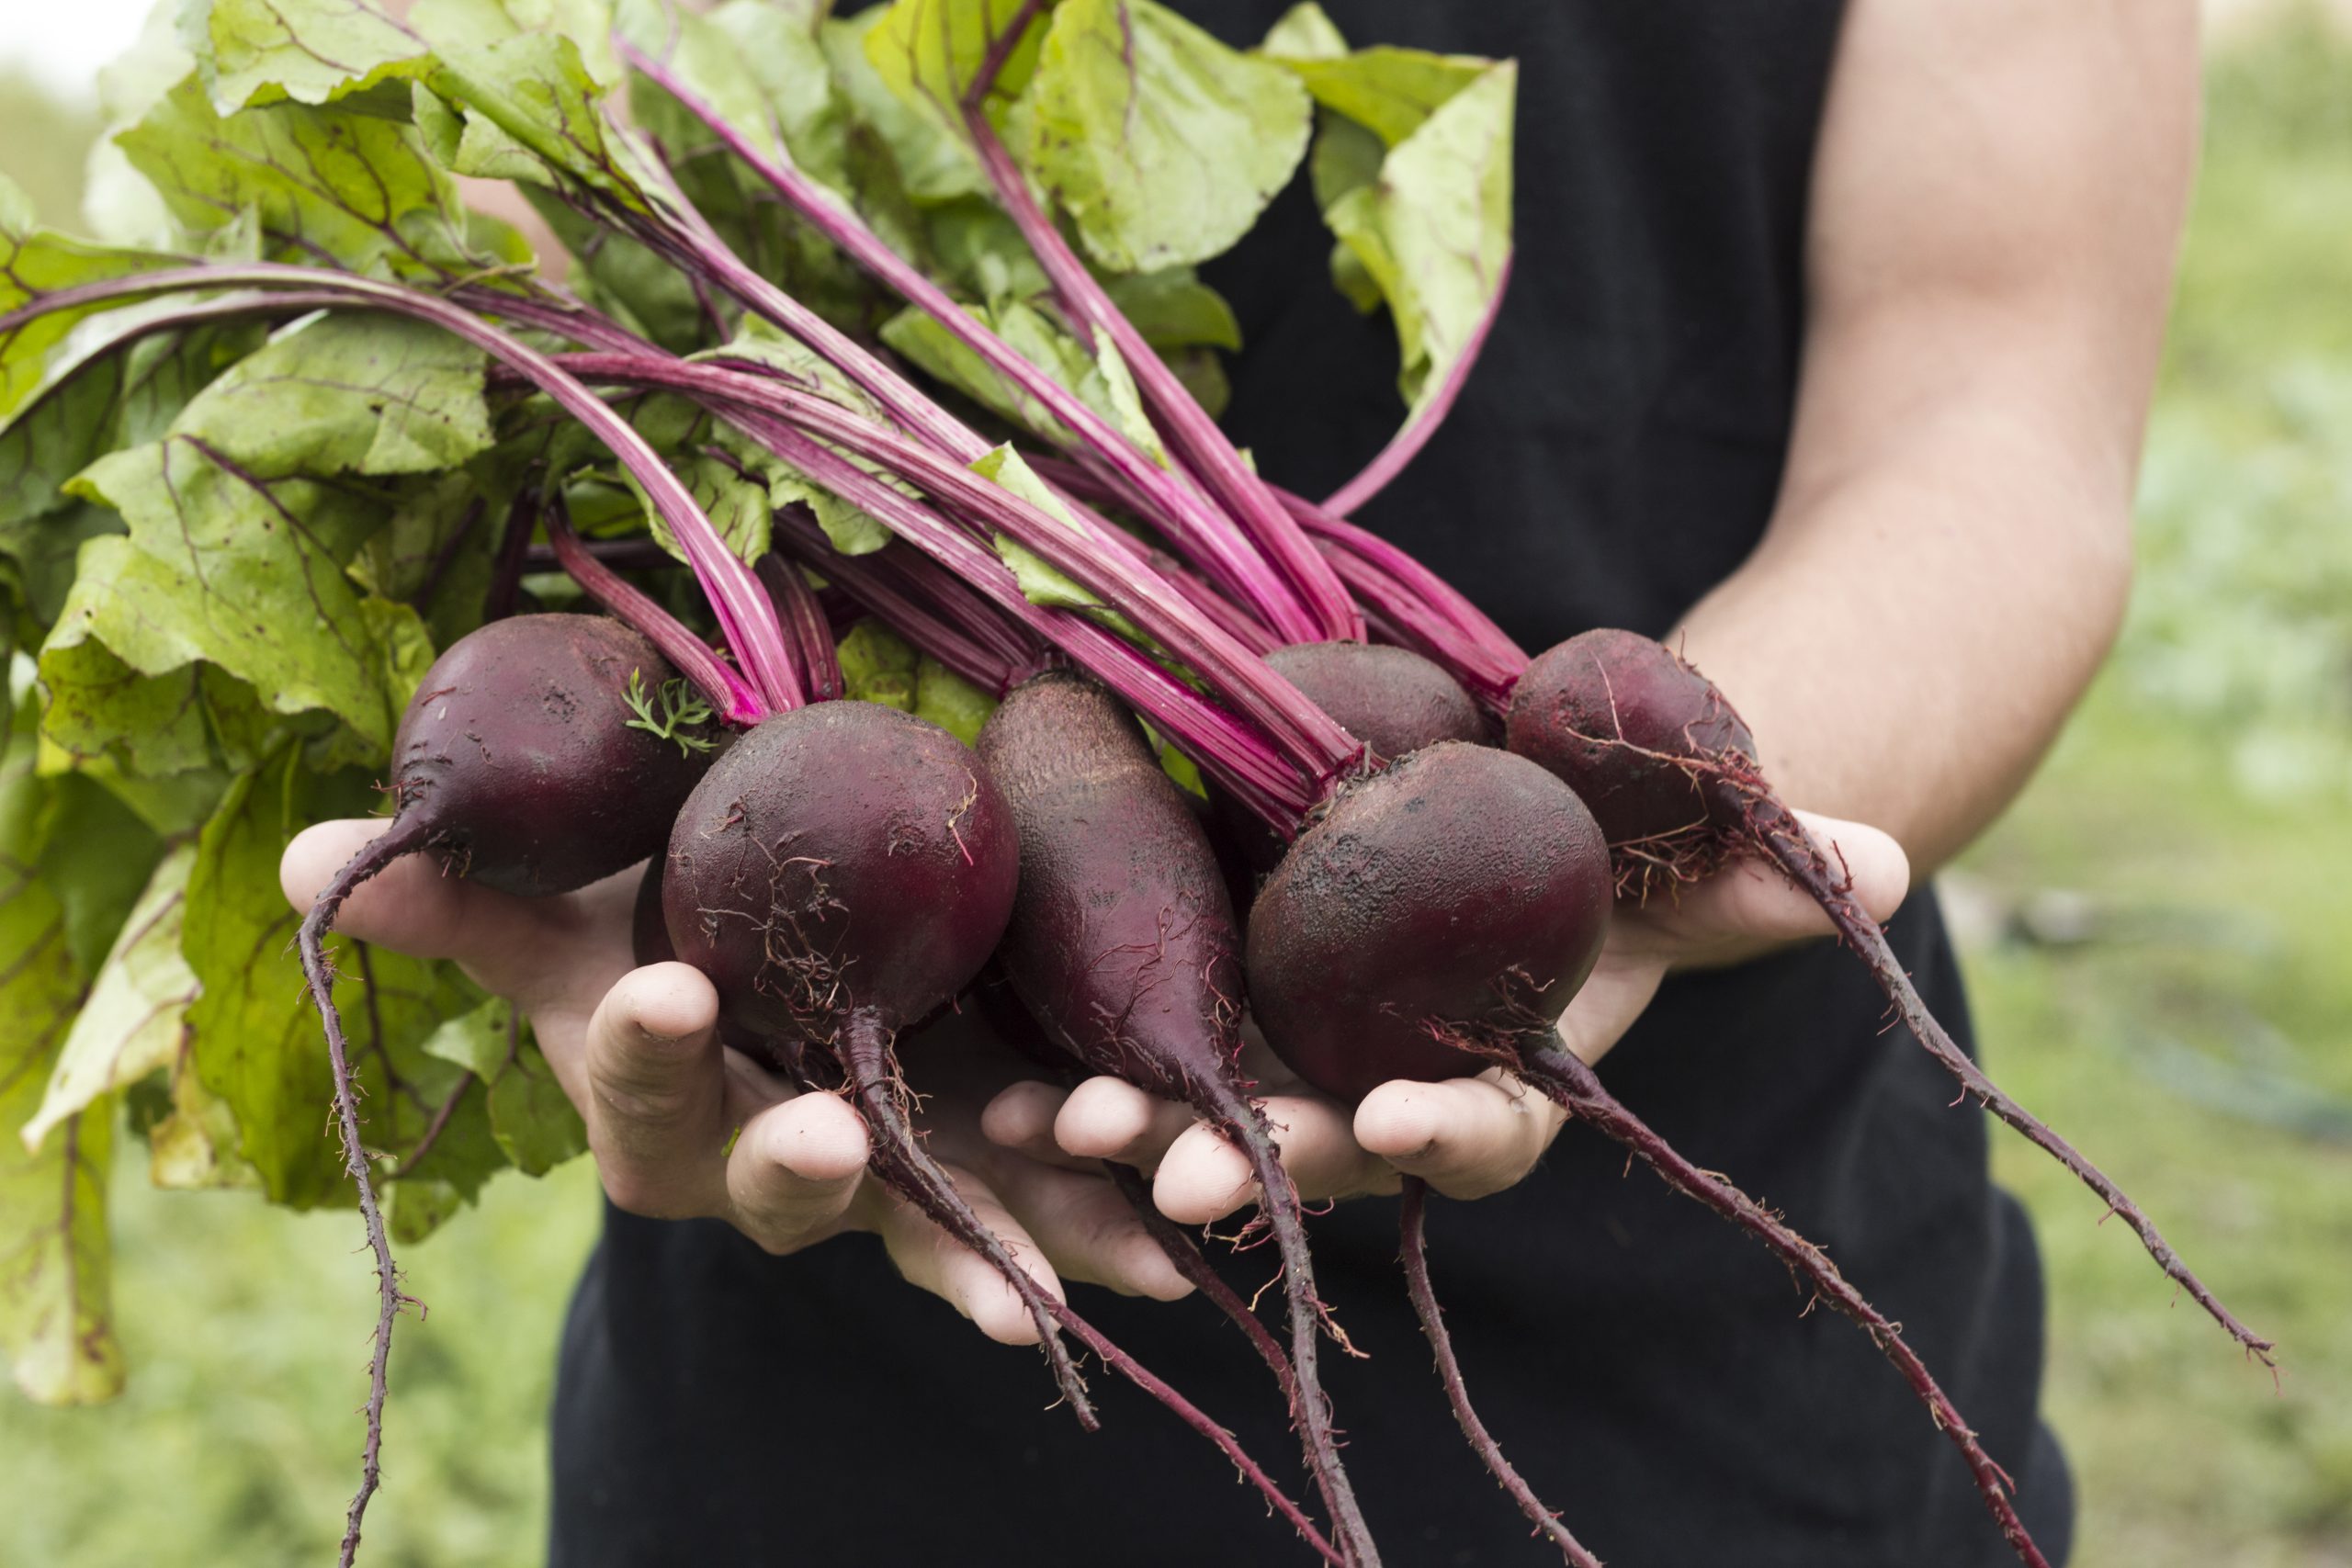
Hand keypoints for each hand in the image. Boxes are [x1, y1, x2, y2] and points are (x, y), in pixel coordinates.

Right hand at [281, 820, 1191, 1344]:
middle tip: (825, 1135)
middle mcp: (763, 1163)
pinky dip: (1101, 1236)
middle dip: (798, 1164)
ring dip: (984, 1248)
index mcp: (657, 1101)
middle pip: (774, 1177)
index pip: (633, 1078)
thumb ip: (473, 900)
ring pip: (924, 1224)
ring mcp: (884, 1185)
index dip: (641, 1046)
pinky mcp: (988, 1179)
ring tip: (1043, 1289)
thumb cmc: (663, 945)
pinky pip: (1045, 1217)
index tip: (663, 996)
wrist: (776, 994)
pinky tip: (1167, 1256)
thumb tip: (321, 857)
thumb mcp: (572, 923)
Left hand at [985, 810, 1908, 1220]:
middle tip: (1172, 1170)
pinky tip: (992, 1083)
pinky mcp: (1216, 1002)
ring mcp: (1296, 1054)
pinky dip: (1072, 1070)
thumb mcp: (1675, 840)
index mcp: (1499, 1074)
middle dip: (1255, 1163)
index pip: (1480, 1129)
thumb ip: (1759, 867)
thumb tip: (1893, 866)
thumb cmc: (1606, 837)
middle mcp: (1387, 1089)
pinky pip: (1136, 1047)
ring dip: (1132, 1136)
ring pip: (1209, 1116)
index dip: (1444, 1134)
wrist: (1517, 798)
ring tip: (1053, 1132)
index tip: (1394, 1125)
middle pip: (1318, 1148)